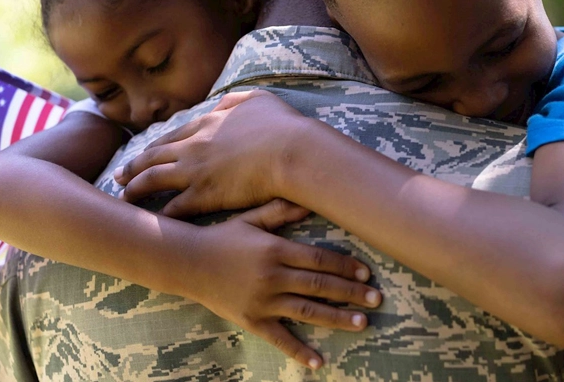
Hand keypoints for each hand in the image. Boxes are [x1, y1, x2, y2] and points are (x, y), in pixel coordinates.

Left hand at [116, 90, 309, 217]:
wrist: (292, 151)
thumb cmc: (283, 126)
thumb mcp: (258, 100)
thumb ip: (236, 101)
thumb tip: (222, 103)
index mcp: (207, 123)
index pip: (171, 137)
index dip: (154, 147)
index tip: (143, 155)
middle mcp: (193, 146)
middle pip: (152, 157)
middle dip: (132, 168)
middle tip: (118, 177)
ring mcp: (195, 171)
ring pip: (152, 181)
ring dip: (135, 190)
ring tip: (123, 199)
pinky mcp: (203, 196)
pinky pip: (172, 208)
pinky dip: (158, 215)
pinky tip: (151, 223)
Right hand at [182, 199, 382, 369]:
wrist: (185, 262)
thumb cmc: (221, 237)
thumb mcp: (250, 219)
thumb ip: (280, 212)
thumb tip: (308, 201)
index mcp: (275, 249)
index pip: (318, 259)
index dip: (345, 267)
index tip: (367, 273)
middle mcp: (272, 276)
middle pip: (319, 285)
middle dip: (351, 293)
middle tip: (377, 300)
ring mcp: (262, 300)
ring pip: (306, 311)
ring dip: (336, 318)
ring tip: (361, 323)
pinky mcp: (251, 320)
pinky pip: (279, 338)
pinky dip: (300, 351)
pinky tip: (319, 361)